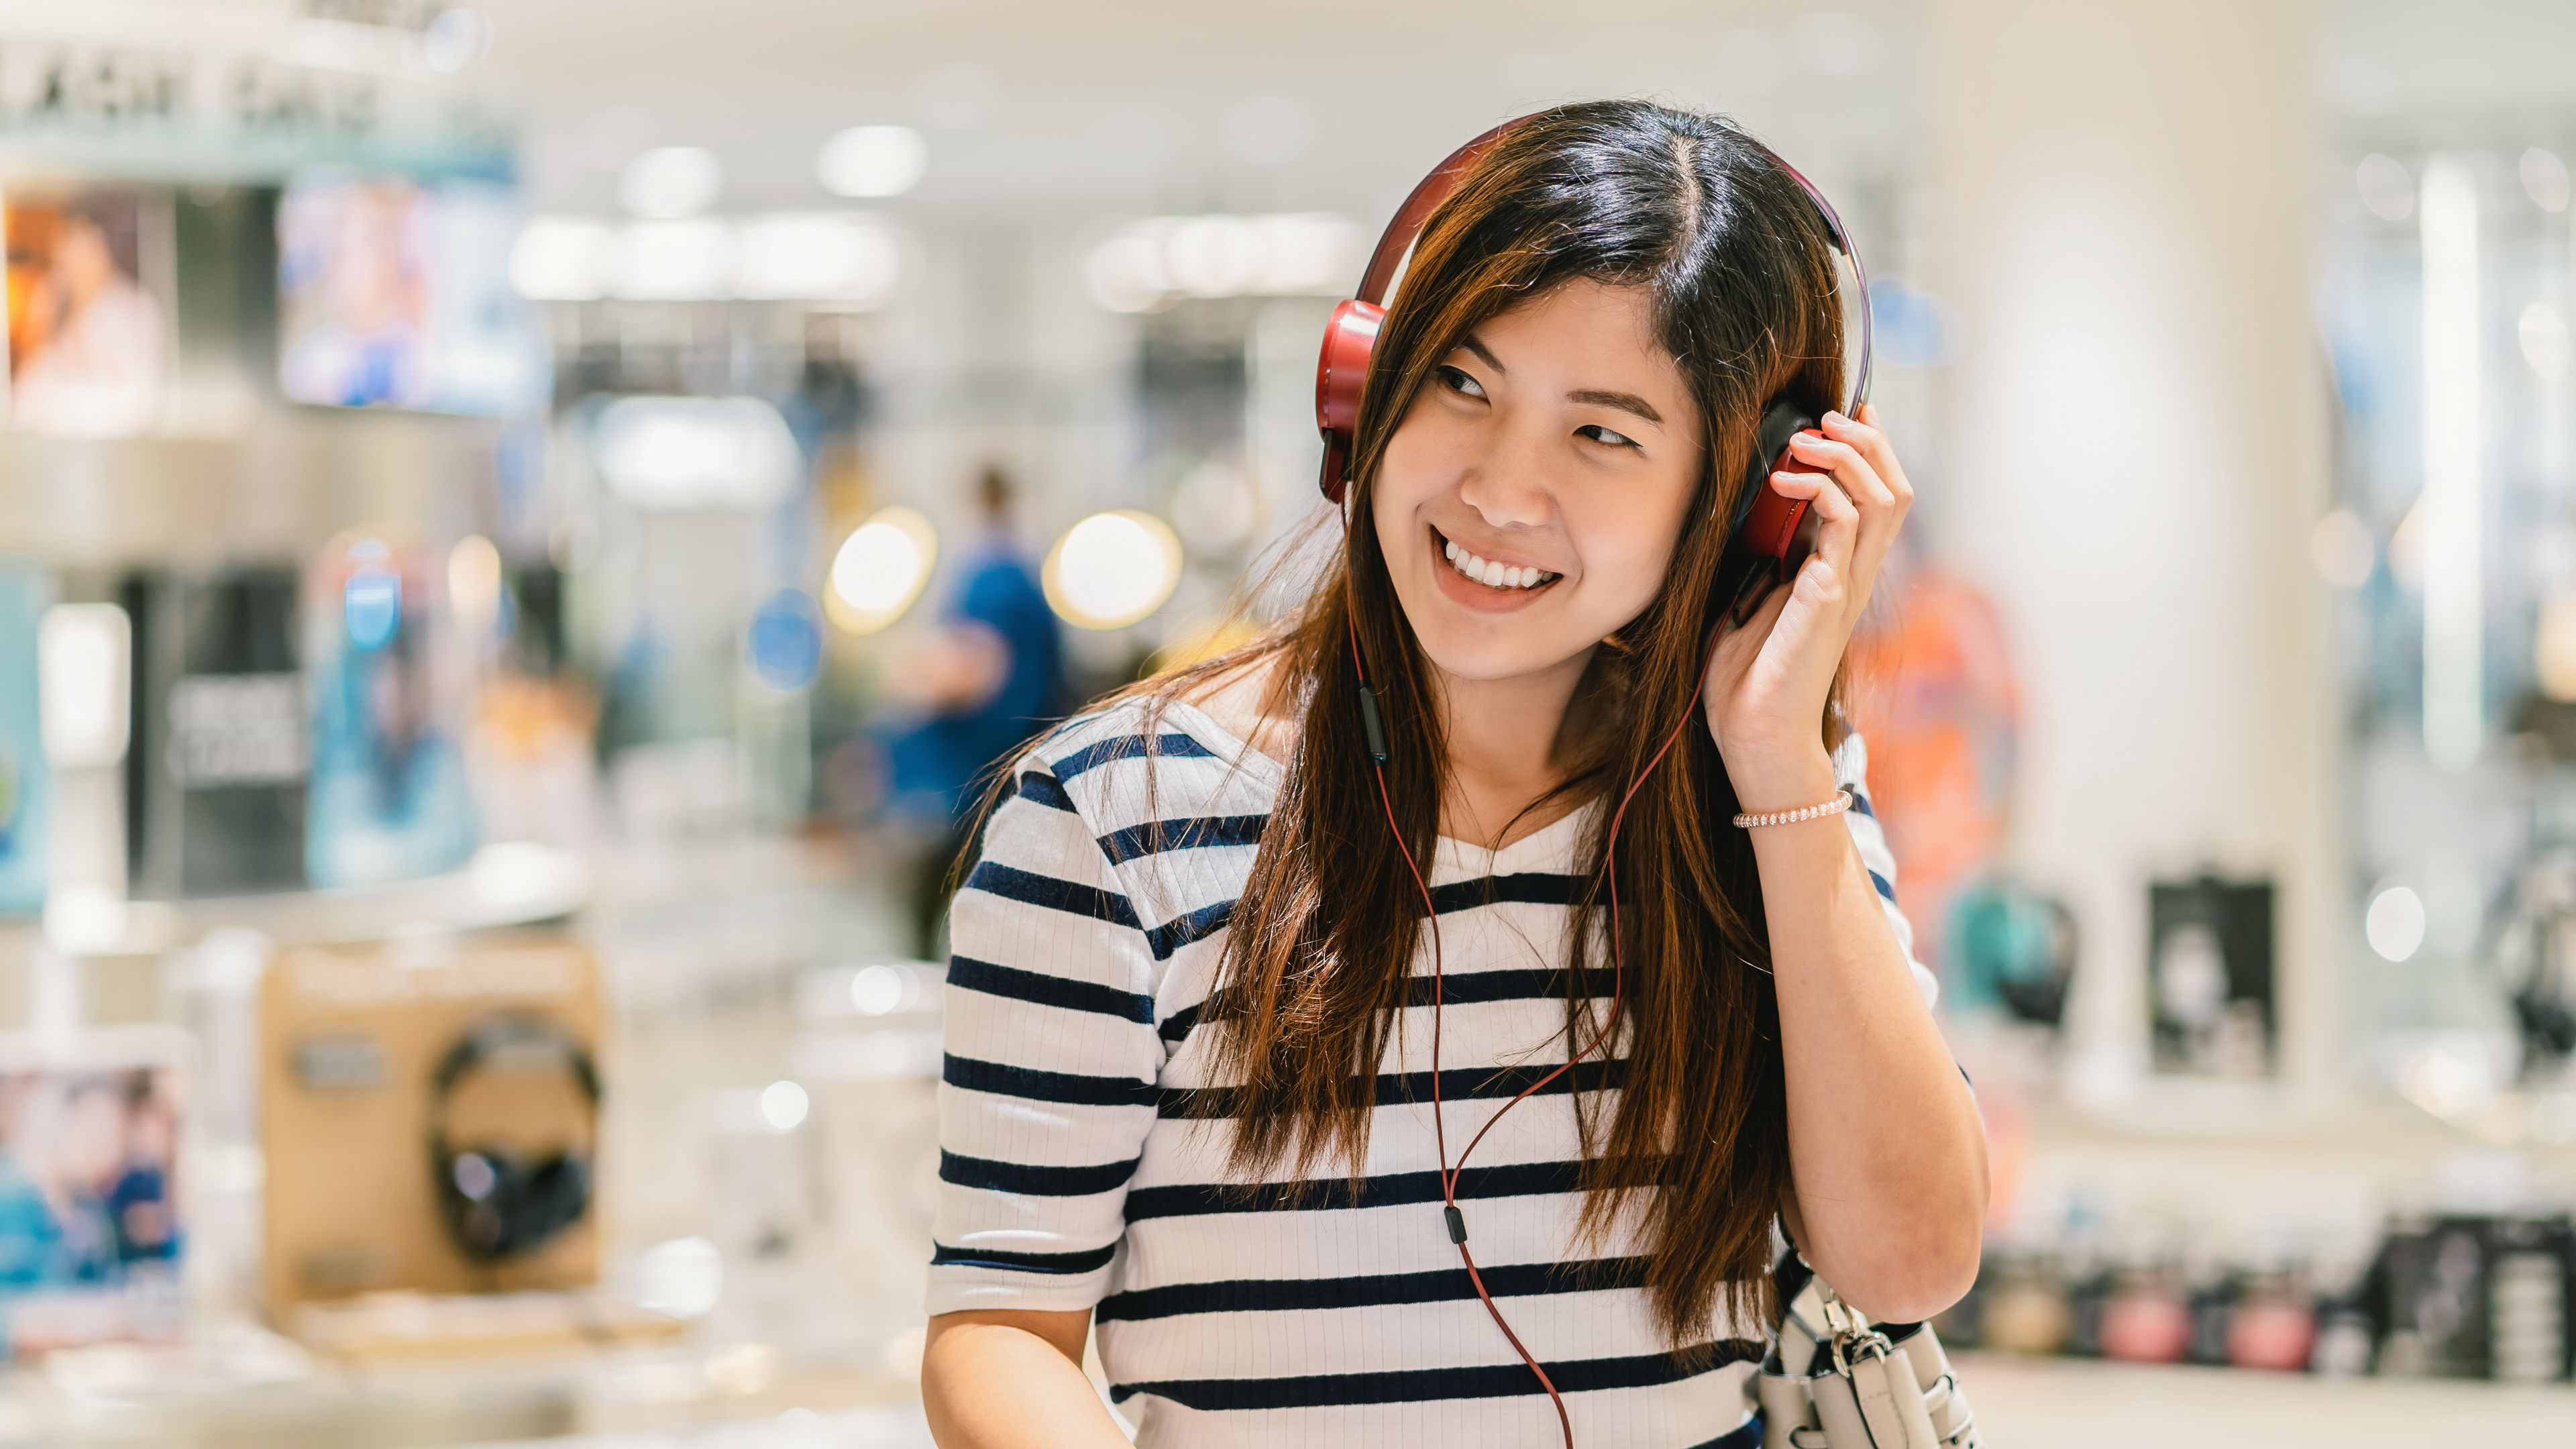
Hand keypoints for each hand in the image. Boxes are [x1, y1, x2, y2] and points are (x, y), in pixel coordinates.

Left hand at [1703, 403, 1912, 805]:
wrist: (1754, 739)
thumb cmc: (1748, 679)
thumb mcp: (1749, 599)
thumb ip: (1763, 558)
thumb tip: (1746, 511)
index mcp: (1839, 574)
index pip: (1879, 498)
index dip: (1872, 449)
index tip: (1846, 411)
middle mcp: (1852, 577)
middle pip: (1896, 489)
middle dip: (1868, 441)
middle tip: (1827, 418)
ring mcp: (1844, 589)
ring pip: (1883, 501)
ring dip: (1846, 458)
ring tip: (1806, 442)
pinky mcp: (1825, 603)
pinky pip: (1842, 531)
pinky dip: (1820, 494)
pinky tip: (1784, 486)